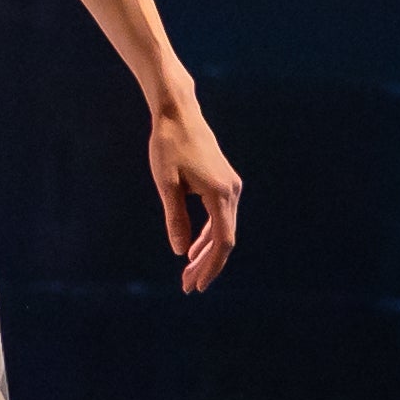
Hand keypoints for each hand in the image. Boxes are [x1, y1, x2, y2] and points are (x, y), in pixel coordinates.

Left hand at [149, 103, 242, 294]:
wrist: (178, 113)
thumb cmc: (168, 146)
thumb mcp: (166, 184)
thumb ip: (175, 218)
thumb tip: (179, 253)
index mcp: (220, 194)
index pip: (222, 241)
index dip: (211, 267)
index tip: (197, 285)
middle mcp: (232, 192)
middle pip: (225, 239)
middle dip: (206, 265)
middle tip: (187, 286)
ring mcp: (230, 187)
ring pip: (223, 229)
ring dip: (206, 253)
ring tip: (188, 273)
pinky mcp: (224, 183)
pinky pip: (220, 217)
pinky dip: (208, 235)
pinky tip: (192, 249)